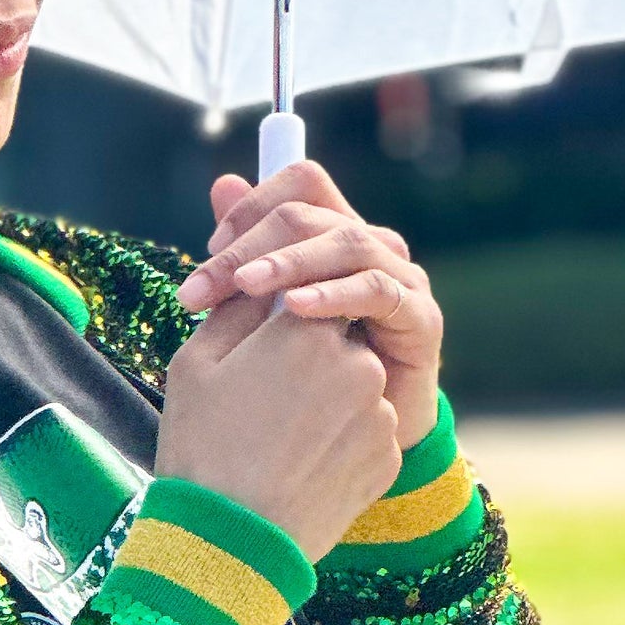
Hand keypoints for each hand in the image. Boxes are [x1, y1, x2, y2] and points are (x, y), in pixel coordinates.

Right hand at [156, 292, 402, 564]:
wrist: (229, 540)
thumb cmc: (202, 445)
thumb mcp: (197, 363)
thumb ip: (237, 308)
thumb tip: (264, 285)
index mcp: (309, 329)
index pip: (312, 296)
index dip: (287, 320)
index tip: (265, 345)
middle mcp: (359, 363)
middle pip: (341, 340)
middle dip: (311, 358)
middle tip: (269, 398)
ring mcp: (380, 413)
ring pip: (357, 387)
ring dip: (330, 400)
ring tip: (283, 438)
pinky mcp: (389, 457)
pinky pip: (367, 432)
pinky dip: (342, 441)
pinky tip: (303, 465)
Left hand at [178, 162, 443, 448]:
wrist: (357, 442)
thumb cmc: (310, 374)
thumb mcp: (265, 310)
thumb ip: (248, 250)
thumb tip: (223, 183)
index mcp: (336, 233)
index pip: (302, 182)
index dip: (253, 205)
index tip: (210, 249)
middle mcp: (373, 246)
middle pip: (312, 213)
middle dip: (250, 245)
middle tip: (203, 287)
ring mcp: (401, 278)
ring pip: (346, 242)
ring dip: (288, 262)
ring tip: (245, 286)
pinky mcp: (421, 317)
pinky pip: (377, 290)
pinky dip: (333, 294)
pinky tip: (295, 308)